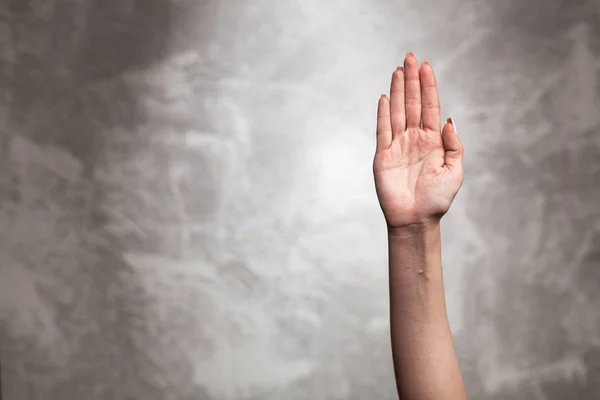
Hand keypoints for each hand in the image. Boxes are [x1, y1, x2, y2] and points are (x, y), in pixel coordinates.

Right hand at [373, 53, 463, 230]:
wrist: (416, 220)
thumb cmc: (437, 200)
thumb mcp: (455, 172)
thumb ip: (454, 146)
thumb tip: (448, 120)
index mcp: (433, 141)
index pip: (430, 107)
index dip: (428, 86)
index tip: (427, 66)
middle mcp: (414, 139)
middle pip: (412, 103)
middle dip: (412, 81)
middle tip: (410, 57)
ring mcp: (398, 146)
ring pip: (397, 112)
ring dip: (397, 91)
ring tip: (398, 70)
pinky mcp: (383, 156)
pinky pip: (382, 130)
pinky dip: (382, 113)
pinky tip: (383, 97)